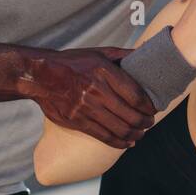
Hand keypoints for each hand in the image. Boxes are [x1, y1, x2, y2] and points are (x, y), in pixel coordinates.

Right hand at [25, 46, 155, 148]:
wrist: (41, 75)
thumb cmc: (72, 62)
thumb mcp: (98, 52)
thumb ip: (122, 55)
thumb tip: (144, 53)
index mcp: (104, 72)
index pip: (136, 95)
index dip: (149, 106)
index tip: (154, 109)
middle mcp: (97, 91)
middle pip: (131, 114)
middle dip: (146, 121)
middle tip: (150, 122)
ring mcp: (87, 108)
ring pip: (120, 128)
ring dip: (136, 133)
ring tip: (142, 133)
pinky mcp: (78, 121)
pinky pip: (104, 136)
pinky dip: (119, 142)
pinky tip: (128, 142)